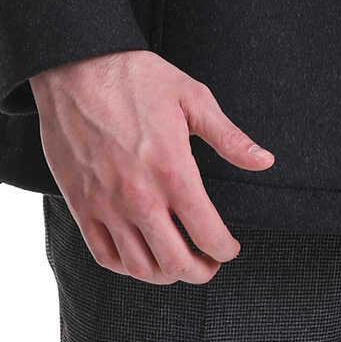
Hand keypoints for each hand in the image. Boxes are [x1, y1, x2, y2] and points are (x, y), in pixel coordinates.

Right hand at [29, 50, 274, 283]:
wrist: (77, 67)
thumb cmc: (135, 77)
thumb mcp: (191, 97)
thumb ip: (229, 137)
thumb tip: (264, 160)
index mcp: (172, 170)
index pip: (207, 234)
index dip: (225, 249)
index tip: (229, 247)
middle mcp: (140, 197)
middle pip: (176, 263)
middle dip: (200, 272)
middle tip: (209, 263)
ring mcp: (107, 206)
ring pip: (141, 268)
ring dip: (166, 274)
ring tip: (178, 262)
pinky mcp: (81, 206)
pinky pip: (105, 256)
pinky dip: (127, 267)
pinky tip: (141, 256)